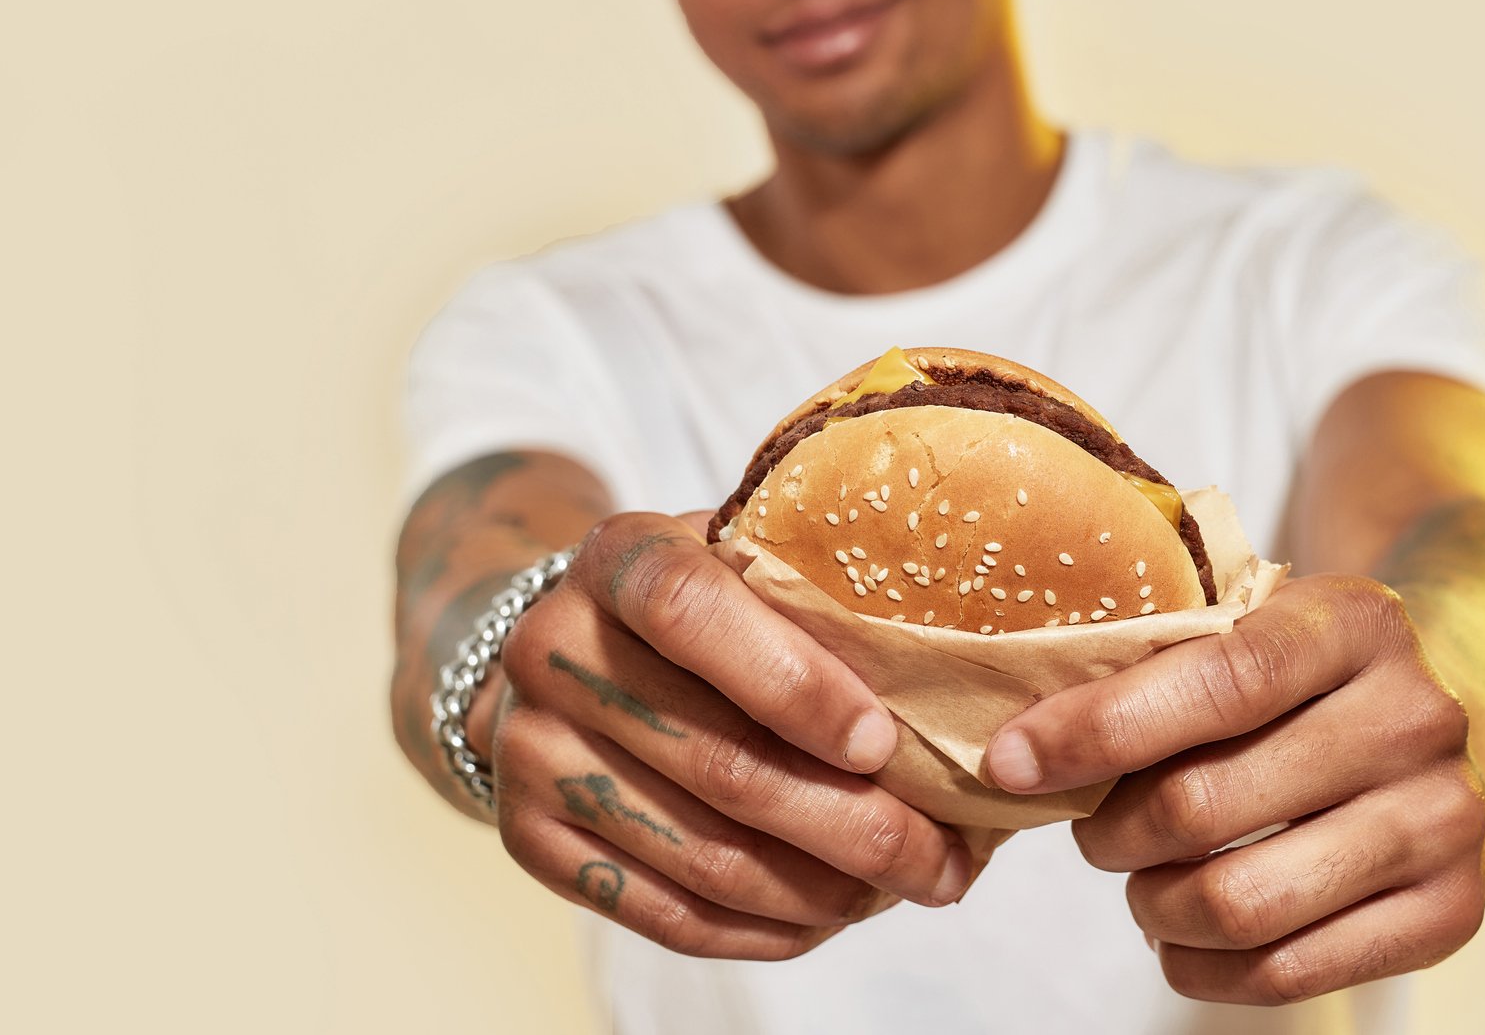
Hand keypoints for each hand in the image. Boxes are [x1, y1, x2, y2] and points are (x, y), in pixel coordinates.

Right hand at [488, 508, 974, 958]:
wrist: (563, 651)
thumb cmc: (702, 603)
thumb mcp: (744, 561)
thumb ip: (816, 595)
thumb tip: (956, 685)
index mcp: (619, 555)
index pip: (690, 610)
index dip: (791, 682)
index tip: (878, 743)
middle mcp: (554, 648)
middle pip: (716, 760)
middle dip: (854, 824)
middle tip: (944, 860)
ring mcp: (530, 748)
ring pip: (701, 854)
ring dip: (823, 891)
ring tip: (905, 891)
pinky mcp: (527, 838)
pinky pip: (665, 915)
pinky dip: (764, 930)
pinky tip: (829, 919)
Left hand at [984, 574, 1484, 1004]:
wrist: (1459, 716)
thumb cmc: (1313, 674)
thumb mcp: (1253, 622)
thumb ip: (1158, 661)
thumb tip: (1022, 743)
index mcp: (1356, 623)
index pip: (1216, 681)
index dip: (1100, 729)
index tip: (1014, 758)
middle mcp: (1415, 719)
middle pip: (1205, 805)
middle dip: (1112, 832)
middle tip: (1093, 831)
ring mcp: (1444, 820)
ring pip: (1241, 903)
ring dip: (1154, 906)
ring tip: (1141, 883)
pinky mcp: (1452, 911)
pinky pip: (1290, 972)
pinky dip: (1204, 968)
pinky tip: (1181, 937)